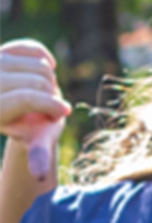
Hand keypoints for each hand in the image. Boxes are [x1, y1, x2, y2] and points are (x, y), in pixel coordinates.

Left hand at [0, 41, 70, 175]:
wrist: (18, 109)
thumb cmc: (30, 127)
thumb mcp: (34, 140)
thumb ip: (37, 154)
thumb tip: (40, 174)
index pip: (27, 98)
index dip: (51, 105)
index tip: (62, 112)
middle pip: (37, 82)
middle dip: (51, 96)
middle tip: (46, 107)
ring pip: (38, 66)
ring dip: (49, 81)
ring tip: (41, 94)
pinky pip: (30, 48)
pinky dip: (43, 58)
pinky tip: (46, 68)